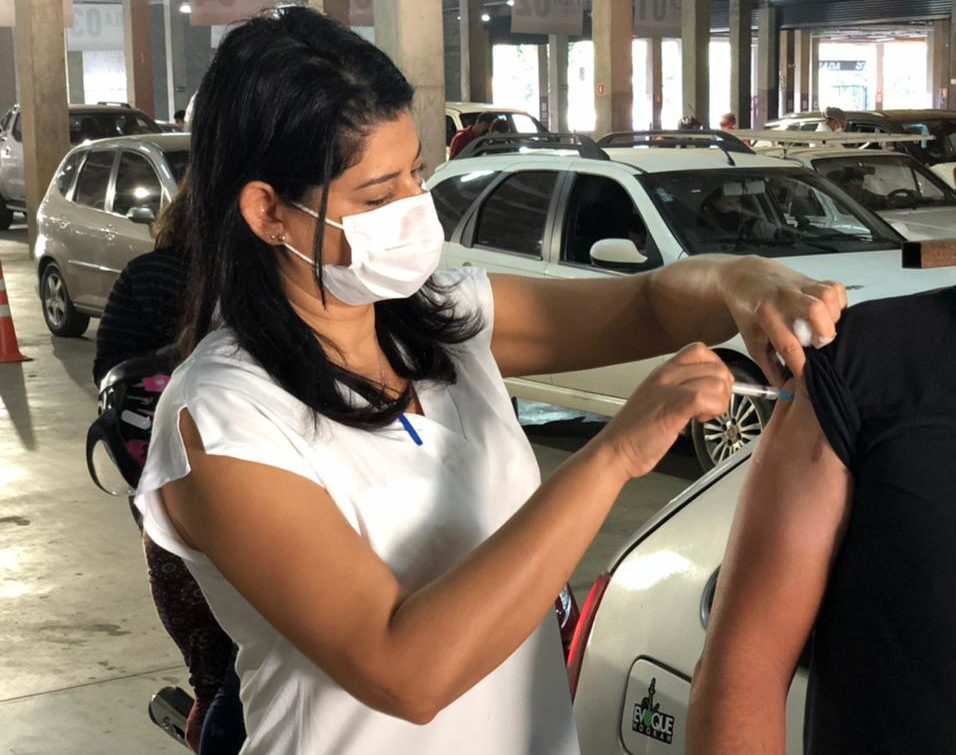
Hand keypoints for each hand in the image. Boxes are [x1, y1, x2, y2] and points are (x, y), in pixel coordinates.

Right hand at [596, 343, 732, 478]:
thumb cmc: (635, 433)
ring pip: (717, 381)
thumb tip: (709, 392)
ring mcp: (669, 389)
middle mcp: (666, 375)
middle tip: (712, 406)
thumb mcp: (657, 400)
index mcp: (662, 372)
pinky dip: (713, 409)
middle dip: (724, 388)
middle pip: (715, 365)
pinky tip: (699, 419)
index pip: (700, 351)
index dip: (716, 368)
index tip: (713, 388)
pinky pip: (707, 397)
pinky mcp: (673, 407)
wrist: (615, 449)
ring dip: (720, 401)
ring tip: (704, 414)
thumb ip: (680, 391)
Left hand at [721, 256, 846, 384]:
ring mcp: (800, 285)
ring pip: (828, 296)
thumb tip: (782, 387)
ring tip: (823, 328)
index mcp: (765, 313)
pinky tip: (828, 315)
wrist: (745, 277)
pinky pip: (835, 288)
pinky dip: (838, 303)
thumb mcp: (752, 338)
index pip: (788, 342)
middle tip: (819, 344)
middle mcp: (784, 297)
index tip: (807, 376)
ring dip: (833, 316)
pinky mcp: (813, 279)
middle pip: (814, 310)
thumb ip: (768, 364)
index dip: (801, 363)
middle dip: (824, 332)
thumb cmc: (749, 310)